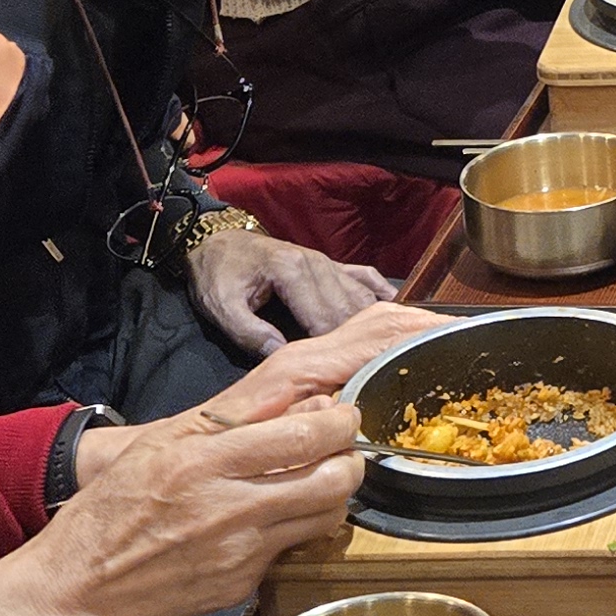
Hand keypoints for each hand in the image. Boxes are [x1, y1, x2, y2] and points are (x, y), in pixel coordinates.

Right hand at [0, 305, 443, 615]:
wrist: (77, 591)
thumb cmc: (110, 510)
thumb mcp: (159, 444)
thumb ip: (231, 417)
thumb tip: (296, 395)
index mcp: (207, 462)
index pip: (307, 436)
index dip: (341, 421)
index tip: (343, 413)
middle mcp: (233, 507)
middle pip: (335, 479)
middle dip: (350, 459)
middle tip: (339, 449)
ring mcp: (243, 553)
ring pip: (327, 517)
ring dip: (333, 495)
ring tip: (315, 481)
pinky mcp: (243, 585)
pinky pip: (292, 550)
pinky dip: (296, 530)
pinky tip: (276, 519)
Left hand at [187, 224, 398, 356]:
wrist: (218, 240)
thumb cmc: (218, 274)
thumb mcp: (221, 306)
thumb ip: (250, 332)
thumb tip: (283, 356)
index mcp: (293, 273)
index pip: (325, 319)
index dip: (337, 350)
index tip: (347, 376)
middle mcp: (318, 265)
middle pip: (349, 310)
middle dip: (361, 341)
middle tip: (373, 371)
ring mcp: (329, 263)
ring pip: (362, 297)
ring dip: (375, 323)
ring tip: (389, 352)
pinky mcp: (332, 265)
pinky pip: (366, 278)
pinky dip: (383, 295)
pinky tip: (397, 313)